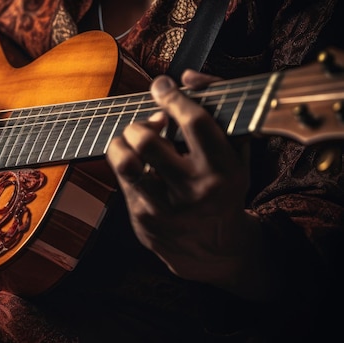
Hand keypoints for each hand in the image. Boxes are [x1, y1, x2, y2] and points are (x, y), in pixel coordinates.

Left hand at [107, 70, 269, 299]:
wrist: (214, 249)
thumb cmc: (223, 187)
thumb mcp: (236, 152)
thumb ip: (219, 108)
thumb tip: (186, 76)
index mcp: (224, 170)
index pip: (194, 123)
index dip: (173, 98)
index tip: (162, 86)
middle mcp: (195, 191)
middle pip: (148, 141)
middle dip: (140, 123)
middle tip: (147, 125)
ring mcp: (166, 209)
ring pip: (126, 163)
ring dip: (121, 143)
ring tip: (131, 141)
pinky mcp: (143, 221)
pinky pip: (123, 181)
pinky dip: (126, 165)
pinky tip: (138, 165)